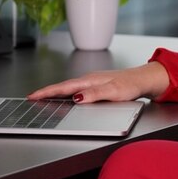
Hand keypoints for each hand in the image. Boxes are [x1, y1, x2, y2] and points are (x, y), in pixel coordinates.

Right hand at [28, 62, 168, 102]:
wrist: (145, 80)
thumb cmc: (132, 85)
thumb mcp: (114, 91)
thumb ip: (95, 94)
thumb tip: (77, 97)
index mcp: (90, 80)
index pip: (64, 87)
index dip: (47, 91)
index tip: (33, 96)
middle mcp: (90, 79)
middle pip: (63, 87)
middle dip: (47, 92)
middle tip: (32, 99)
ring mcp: (93, 82)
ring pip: (70, 88)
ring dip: (56, 93)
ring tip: (44, 99)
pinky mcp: (98, 86)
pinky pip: (78, 90)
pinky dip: (68, 94)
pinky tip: (67, 98)